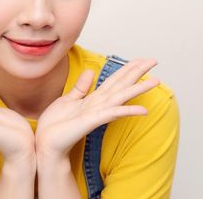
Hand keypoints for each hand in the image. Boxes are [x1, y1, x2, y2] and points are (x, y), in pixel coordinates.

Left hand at [34, 58, 160, 158]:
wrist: (46, 143)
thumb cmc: (55, 125)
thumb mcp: (68, 100)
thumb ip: (81, 87)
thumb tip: (91, 71)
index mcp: (93, 99)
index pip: (114, 80)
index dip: (126, 68)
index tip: (140, 59)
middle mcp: (99, 105)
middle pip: (121, 85)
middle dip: (137, 73)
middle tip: (154, 61)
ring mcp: (97, 113)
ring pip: (121, 97)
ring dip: (138, 89)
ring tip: (156, 81)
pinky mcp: (92, 121)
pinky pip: (112, 114)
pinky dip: (128, 111)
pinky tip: (143, 110)